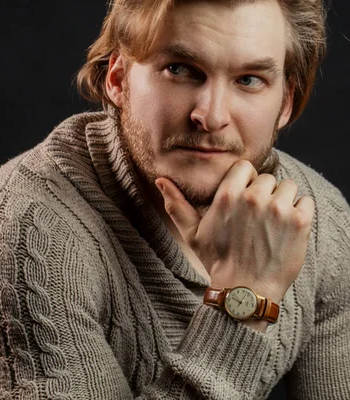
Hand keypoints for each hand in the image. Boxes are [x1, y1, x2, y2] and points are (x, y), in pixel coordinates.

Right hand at [155, 160, 314, 303]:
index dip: (245, 181)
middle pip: (267, 178)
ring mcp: (278, 209)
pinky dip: (301, 212)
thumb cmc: (217, 261)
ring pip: (288, 187)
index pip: (244, 167)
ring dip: (283, 200)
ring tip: (274, 223)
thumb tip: (160, 180)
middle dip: (264, 193)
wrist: (245, 291)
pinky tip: (288, 229)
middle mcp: (253, 198)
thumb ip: (176, 204)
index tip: (244, 197)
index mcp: (227, 196)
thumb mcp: (192, 233)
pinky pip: (306, 201)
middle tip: (258, 217)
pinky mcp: (300, 222)